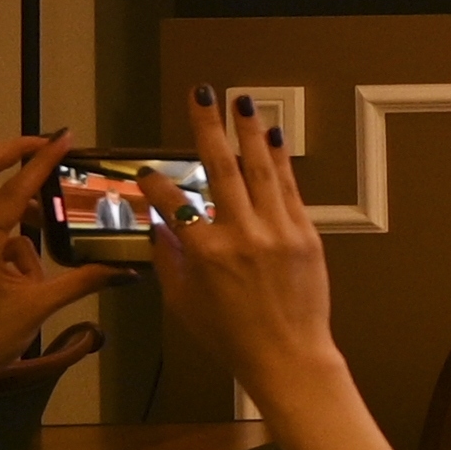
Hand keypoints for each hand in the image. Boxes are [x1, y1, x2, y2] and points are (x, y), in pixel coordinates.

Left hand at [0, 133, 118, 430]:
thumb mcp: (37, 307)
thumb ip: (81, 280)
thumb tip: (127, 270)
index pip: (13, 191)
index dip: (41, 162)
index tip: (63, 138)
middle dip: (10, 152)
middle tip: (42, 144)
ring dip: (7, 194)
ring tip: (42, 215)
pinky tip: (18, 264)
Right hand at [140, 90, 358, 415]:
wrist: (288, 354)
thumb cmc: (230, 336)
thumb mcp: (183, 302)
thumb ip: (168, 260)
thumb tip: (158, 227)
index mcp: (205, 253)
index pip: (174, 204)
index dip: (156, 185)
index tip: (146, 172)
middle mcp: (241, 235)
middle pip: (221, 169)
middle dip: (208, 127)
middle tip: (201, 94)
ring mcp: (277, 232)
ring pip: (260, 170)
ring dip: (249, 132)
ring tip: (241, 101)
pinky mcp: (304, 235)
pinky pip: (289, 189)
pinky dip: (281, 160)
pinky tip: (272, 137)